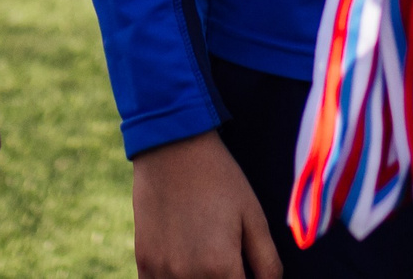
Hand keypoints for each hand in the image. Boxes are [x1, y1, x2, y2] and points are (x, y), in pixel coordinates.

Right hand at [131, 133, 280, 278]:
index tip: (248, 269)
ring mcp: (161, 272)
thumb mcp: (254, 218)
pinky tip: (187, 261)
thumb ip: (268, 264)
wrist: (172, 147)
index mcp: (220, 268)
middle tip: (233, 259)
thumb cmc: (219, 180)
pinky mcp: (144, 263)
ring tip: (210, 256)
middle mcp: (188, 277)